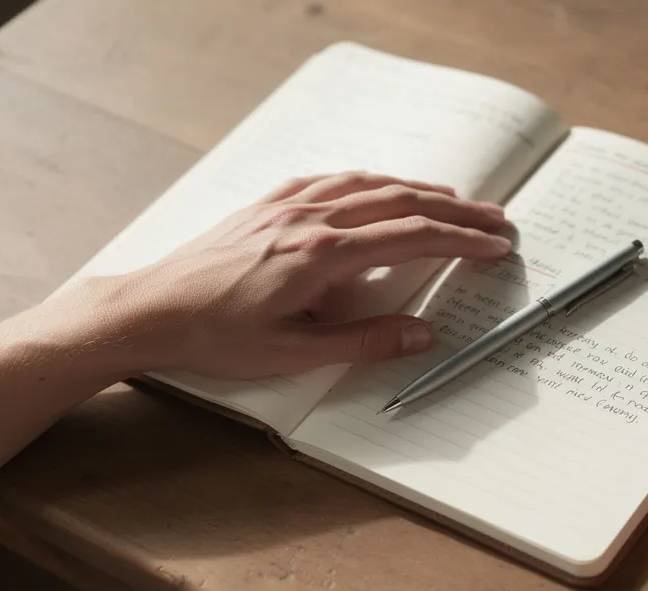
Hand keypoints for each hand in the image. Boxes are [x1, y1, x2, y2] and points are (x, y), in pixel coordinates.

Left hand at [50, 172, 510, 377]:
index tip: (495, 246)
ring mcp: (287, 205)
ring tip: (454, 200)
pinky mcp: (268, 204)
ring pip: (369, 184)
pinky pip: (331, 180)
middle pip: (401, 203)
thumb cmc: (216, 336)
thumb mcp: (295, 354)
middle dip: (456, 212)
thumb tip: (423, 334)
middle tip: (495, 220)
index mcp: (321, 256)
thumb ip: (365, 343)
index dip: (460, 242)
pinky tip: (381, 185)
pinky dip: (369, 180)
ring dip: (418, 190)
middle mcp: (309, 219)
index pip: (410, 239)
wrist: (152, 309)